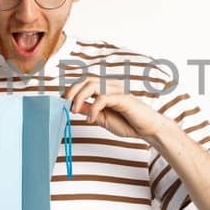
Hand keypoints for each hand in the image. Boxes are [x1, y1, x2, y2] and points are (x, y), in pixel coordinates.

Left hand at [61, 75, 175, 140]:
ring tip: (74, 110)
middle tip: (64, 105)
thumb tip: (75, 107)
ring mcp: (117, 90)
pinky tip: (90, 119)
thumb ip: (90, 110)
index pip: (84, 83)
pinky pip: (103, 98)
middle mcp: (110, 86)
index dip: (71, 90)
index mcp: (105, 89)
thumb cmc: (128, 123)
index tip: (62, 103)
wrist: (147, 129)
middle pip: (86, 80)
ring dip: (79, 97)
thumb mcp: (103, 118)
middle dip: (72, 91)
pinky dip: (93, 108)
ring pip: (92, 84)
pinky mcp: (122, 98)